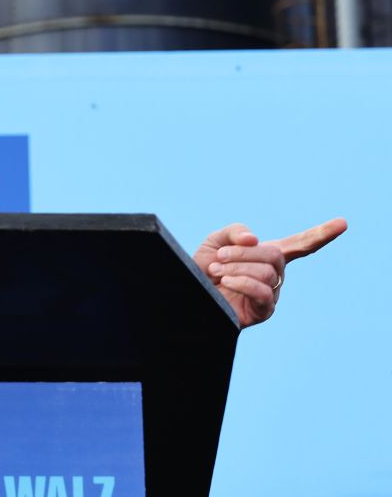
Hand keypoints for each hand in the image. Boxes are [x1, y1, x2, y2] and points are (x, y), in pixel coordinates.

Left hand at [193, 218, 346, 327]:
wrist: (190, 295)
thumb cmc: (203, 269)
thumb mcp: (216, 242)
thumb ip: (235, 232)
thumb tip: (255, 239)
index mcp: (268, 255)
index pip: (300, 244)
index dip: (321, 234)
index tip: (343, 223)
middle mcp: (275, 273)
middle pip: (275, 254)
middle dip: (243, 253)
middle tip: (219, 257)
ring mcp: (272, 292)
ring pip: (267, 272)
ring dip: (236, 268)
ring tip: (215, 272)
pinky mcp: (264, 310)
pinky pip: (263, 292)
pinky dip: (242, 283)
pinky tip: (226, 283)